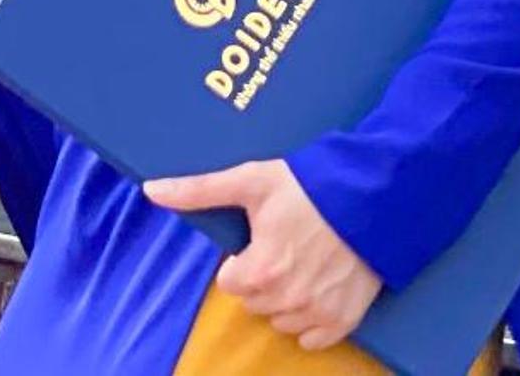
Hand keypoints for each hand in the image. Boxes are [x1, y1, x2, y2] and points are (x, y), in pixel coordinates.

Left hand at [144, 160, 379, 350]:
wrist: (369, 197)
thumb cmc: (305, 187)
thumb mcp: (249, 181)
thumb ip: (198, 191)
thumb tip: (151, 190)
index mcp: (261, 270)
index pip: (230, 284)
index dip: (240, 261)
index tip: (257, 242)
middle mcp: (288, 299)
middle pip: (255, 302)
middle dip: (260, 280)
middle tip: (280, 248)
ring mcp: (318, 313)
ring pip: (282, 321)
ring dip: (283, 300)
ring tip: (299, 265)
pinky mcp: (345, 320)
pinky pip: (313, 339)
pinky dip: (310, 322)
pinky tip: (315, 291)